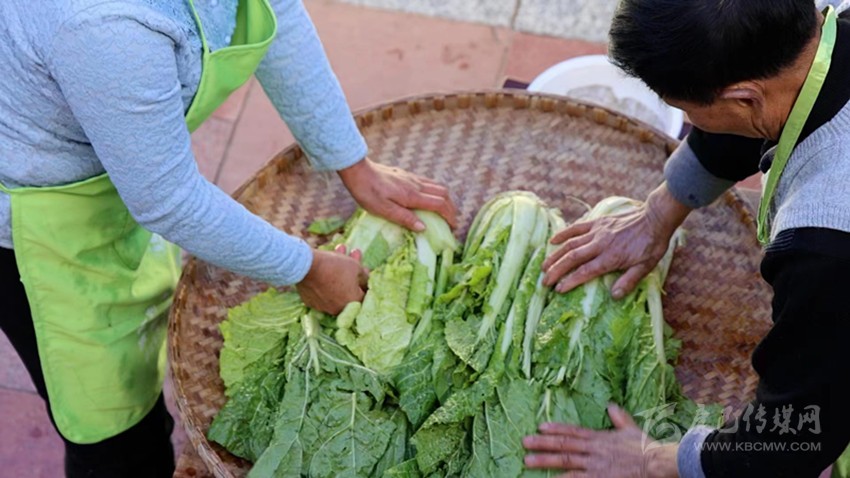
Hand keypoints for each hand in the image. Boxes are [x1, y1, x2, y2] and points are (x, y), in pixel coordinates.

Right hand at [296, 245, 368, 314]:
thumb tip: (366, 280)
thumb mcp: (356, 267)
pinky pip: (322, 289)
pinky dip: (326, 278)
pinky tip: (327, 262)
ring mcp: (323, 306)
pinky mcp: (310, 301)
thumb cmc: (336, 267)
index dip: (365, 279)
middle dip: (352, 270)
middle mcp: (338, 309)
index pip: (364, 293)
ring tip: (340, 250)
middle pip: (349, 288)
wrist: (305, 266)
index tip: (364, 268)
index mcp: (352, 303)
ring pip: (336, 286)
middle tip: (353, 254)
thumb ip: (364, 276)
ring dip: (340, 270)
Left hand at [338, 158, 457, 230]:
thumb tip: (424, 228)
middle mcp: (416, 185)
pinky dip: (435, 192)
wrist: (357, 170)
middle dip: (451, 208)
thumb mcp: (383, 210)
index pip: (439, 204)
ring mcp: (411, 178)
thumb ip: (404, 218)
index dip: (449, 216)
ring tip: (443, 212)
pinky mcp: (405, 175)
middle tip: (450, 221)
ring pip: (437, 186)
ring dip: (444, 199)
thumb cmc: (367, 192)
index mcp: (412, 196)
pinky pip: (428, 182)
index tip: (453, 227)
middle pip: (443, 194)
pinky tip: (428, 198)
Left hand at [523, 405, 678, 477]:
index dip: (556, 429)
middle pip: (563, 445)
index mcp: (599, 437)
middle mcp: (593, 450)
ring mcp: (595, 466)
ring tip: (527, 461)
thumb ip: (618, 418)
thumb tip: (611, 405)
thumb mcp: (630, 429)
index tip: (540, 427)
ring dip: (545, 461)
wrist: (656, 463)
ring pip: (565, 462)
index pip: (572, 431)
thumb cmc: (645, 447)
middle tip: (524, 442)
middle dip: (542, 444)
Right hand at [543, 184, 690, 298]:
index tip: (558, 289)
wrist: (655, 218)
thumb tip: (614, 296)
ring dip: (555, 256)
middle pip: (572, 258)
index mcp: (611, 257)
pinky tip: (553, 241)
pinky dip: (563, 234)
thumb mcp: (645, 267)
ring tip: (544, 266)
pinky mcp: (597, 222)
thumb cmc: (651, 245)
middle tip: (544, 281)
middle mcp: (600, 244)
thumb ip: (629, 281)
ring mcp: (597, 232)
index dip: (570, 281)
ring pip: (570, 244)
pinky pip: (576, 228)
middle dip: (556, 271)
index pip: (585, 271)